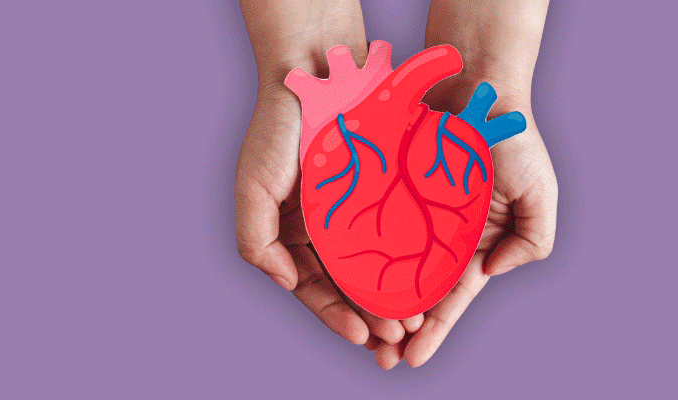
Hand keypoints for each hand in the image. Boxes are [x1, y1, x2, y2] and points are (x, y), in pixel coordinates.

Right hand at [235, 0, 420, 346]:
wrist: (316, 73)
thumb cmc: (277, 129)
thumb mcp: (253, 187)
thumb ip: (257, 241)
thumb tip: (285, 284)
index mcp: (291, 236)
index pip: (313, 289)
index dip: (336, 316)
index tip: (362, 335)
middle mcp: (324, 230)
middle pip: (348, 284)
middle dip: (371, 313)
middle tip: (397, 335)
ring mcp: (353, 213)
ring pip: (376, 264)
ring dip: (392, 293)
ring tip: (414, 318)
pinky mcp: (382, 193)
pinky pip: (396, 232)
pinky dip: (408, 257)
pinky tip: (425, 276)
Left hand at [371, 0, 556, 368]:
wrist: (477, 85)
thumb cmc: (513, 138)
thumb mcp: (540, 194)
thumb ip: (532, 241)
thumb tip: (491, 272)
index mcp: (474, 244)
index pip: (451, 298)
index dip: (434, 330)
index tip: (412, 360)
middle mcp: (439, 236)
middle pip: (414, 292)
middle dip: (398, 329)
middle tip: (378, 359)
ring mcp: (411, 214)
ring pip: (387, 267)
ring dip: (373, 301)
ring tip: (356, 334)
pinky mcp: (387, 190)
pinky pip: (367, 227)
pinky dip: (356, 254)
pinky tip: (340, 279)